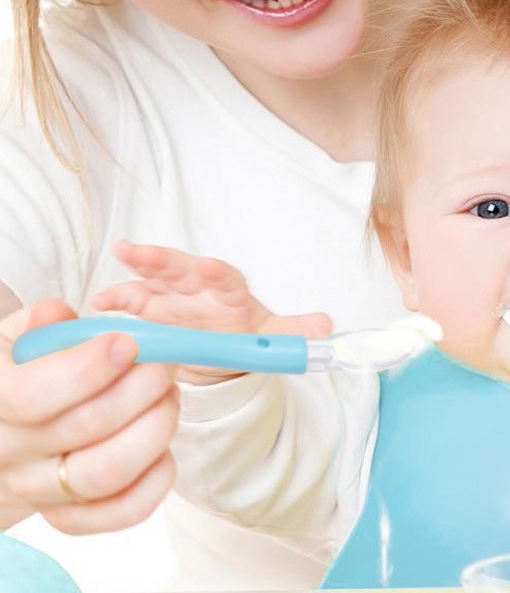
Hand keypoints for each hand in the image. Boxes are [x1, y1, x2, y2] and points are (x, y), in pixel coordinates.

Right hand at [0, 299, 178, 533]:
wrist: (8, 434)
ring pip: (109, 472)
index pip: (30, 395)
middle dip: (143, 387)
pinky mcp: (71, 516)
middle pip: (86, 427)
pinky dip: (157, 479)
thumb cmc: (24, 373)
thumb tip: (57, 316)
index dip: (87, 369)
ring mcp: (39, 490)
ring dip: (156, 428)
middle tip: (165, 363)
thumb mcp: (19, 339)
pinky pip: (123, 511)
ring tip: (168, 398)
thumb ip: (39, 325)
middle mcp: (8, 452)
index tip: (128, 343)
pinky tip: (164, 447)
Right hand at [93, 241, 331, 384]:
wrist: (225, 341)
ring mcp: (174, 295)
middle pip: (181, 269)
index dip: (216, 273)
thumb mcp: (271, 335)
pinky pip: (133, 299)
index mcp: (230, 292)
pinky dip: (117, 299)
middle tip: (140, 251)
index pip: (225, 278)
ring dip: (138, 266)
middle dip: (162, 260)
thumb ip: (295, 331)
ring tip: (119, 255)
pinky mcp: (154, 307)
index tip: (208, 267)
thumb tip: (327, 327)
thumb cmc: (246, 332)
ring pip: (154, 276)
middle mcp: (200, 287)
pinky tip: (100, 303)